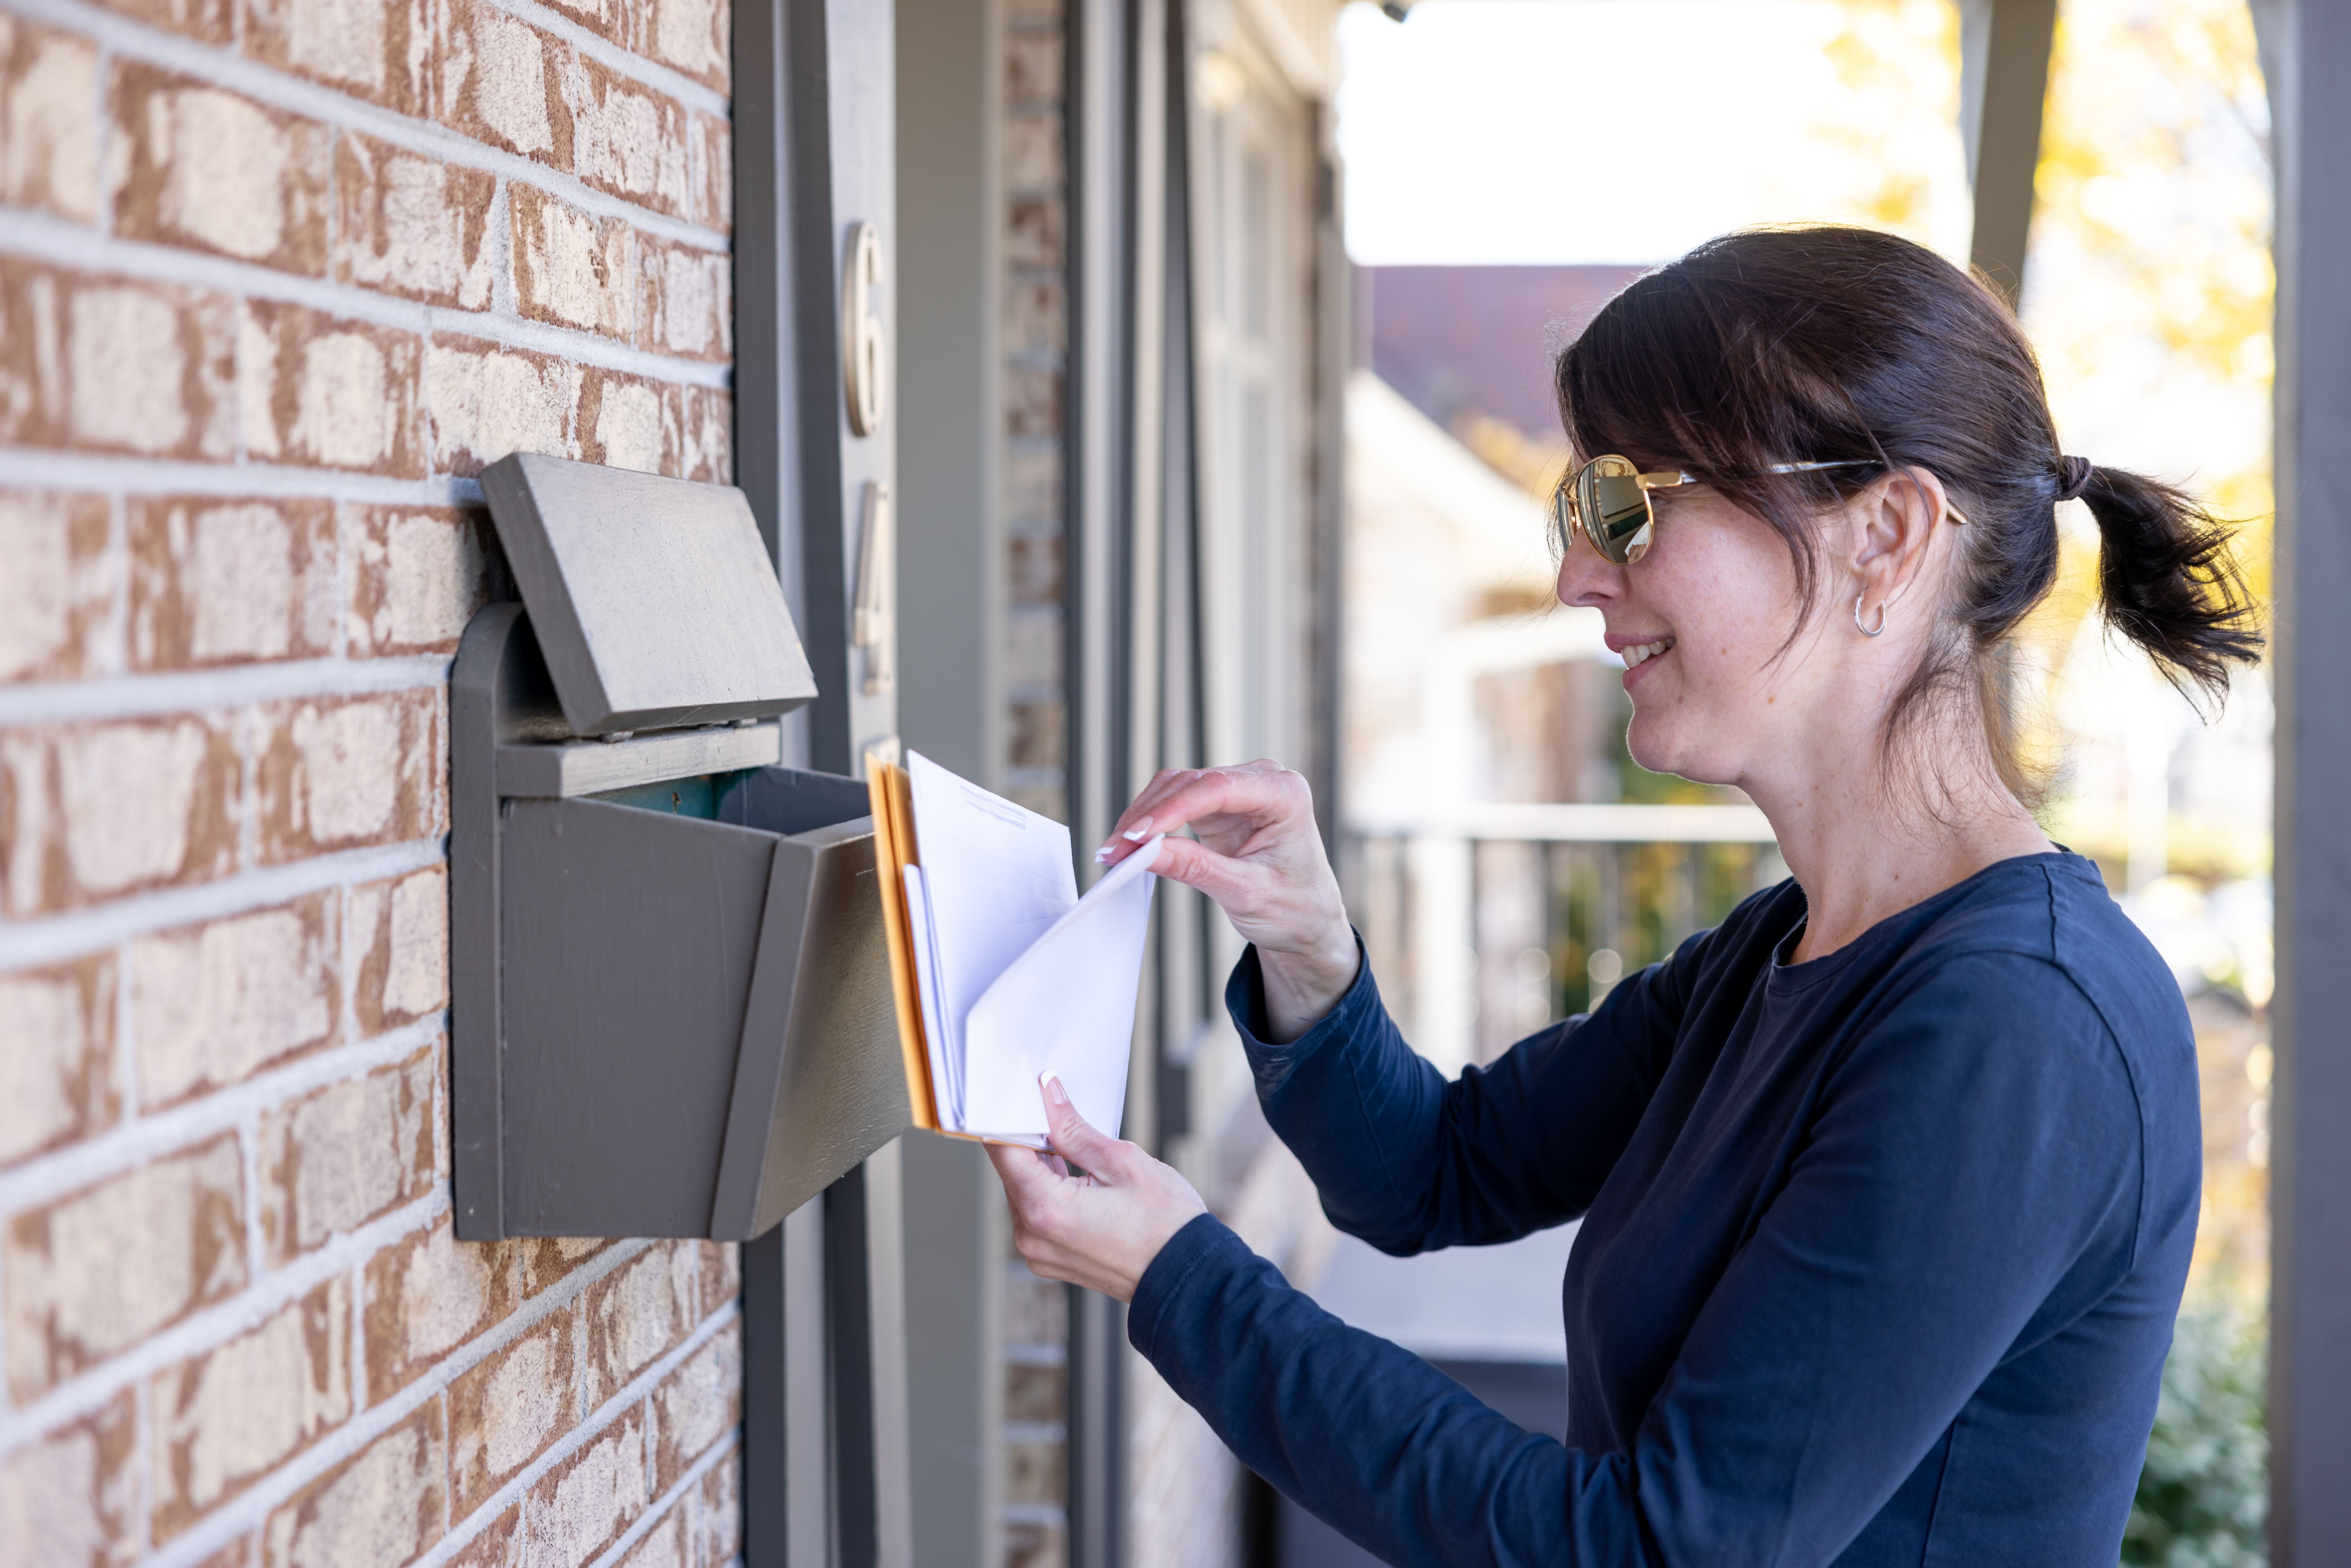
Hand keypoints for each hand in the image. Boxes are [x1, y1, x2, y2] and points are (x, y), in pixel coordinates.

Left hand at [989, 1073, 1206, 1303]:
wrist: (1187, 1276)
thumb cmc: (1165, 1223)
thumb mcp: (1121, 1161)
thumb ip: (1073, 1128)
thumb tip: (1047, 1093)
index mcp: (1045, 1209)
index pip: (1003, 1150)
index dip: (1013, 1118)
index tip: (1028, 1097)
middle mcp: (1031, 1236)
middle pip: (1011, 1171)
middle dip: (1031, 1140)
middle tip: (1057, 1114)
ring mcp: (1038, 1253)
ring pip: (1023, 1191)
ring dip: (1041, 1166)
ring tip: (1075, 1148)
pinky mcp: (1049, 1260)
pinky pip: (1035, 1214)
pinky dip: (1049, 1191)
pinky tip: (1076, 1176)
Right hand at [1096, 762, 1358, 1039]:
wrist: (1307, 922)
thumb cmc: (1294, 909)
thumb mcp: (1246, 894)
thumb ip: (1196, 869)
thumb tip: (1144, 852)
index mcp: (1285, 794)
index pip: (1217, 789)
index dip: (1171, 809)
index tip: (1136, 835)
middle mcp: (1263, 781)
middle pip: (1191, 782)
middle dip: (1149, 816)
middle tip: (1114, 850)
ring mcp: (1240, 790)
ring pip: (1177, 788)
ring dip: (1143, 817)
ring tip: (1115, 851)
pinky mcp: (1221, 805)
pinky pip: (1176, 803)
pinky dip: (1152, 823)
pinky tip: (1131, 845)